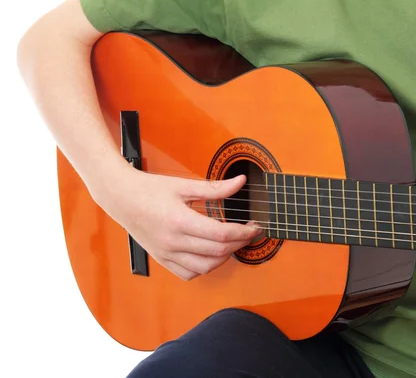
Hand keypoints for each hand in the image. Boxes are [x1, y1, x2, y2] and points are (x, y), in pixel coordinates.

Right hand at [97, 171, 262, 280]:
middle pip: (218, 251)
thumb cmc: (150, 189)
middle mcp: (173, 242)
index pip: (221, 234)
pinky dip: (205, 267)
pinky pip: (189, 273)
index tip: (254, 227)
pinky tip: (210, 254)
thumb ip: (215, 188)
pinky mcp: (162, 259)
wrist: (121, 198)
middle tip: (248, 232)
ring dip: (225, 257)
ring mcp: (167, 253)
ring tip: (232, 242)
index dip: (243, 232)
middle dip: (240, 243)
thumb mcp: (184, 185)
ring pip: (206, 267)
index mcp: (180, 221)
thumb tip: (240, 182)